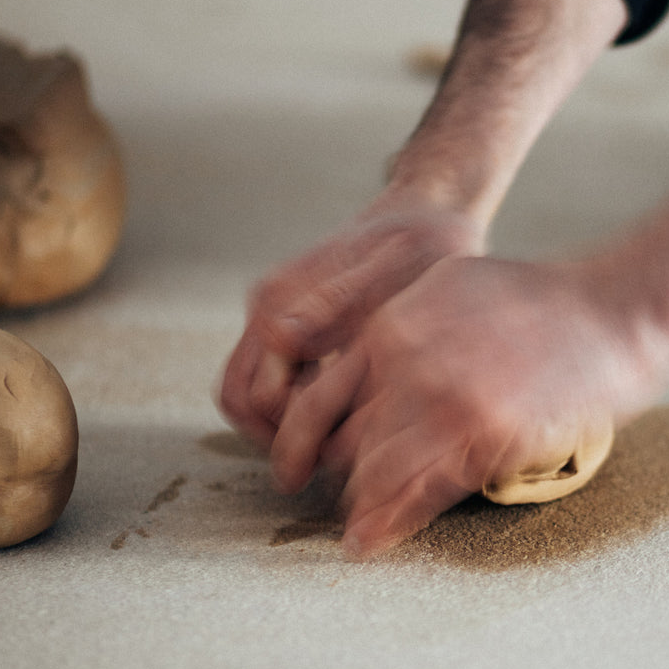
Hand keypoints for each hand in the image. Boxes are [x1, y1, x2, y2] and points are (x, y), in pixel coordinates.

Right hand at [216, 199, 483, 447]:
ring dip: (284, 424)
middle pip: (242, 400)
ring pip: (249, 393)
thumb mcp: (394, 274)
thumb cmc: (421, 245)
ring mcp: (274, 312)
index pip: (260, 398)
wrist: (427, 210)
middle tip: (330, 459)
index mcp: (283, 300)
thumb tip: (283, 340)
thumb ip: (334, 306)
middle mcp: (268, 306)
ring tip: (336, 440)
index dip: (294, 434)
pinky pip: (272, 376)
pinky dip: (295, 402)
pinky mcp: (289, 318)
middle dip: (281, 437)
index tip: (338, 450)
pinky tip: (344, 409)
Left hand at [269, 255, 668, 556]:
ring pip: (373, 474)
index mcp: (391, 326)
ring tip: (354, 534)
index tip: (295, 470)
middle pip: (342, 442)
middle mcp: (405, 361)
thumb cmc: (543, 301)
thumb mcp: (449, 292)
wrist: (615, 308)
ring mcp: (442, 399)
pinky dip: (389, 524)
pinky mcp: (483, 435)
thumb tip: (366, 373)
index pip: (317, 398)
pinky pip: (420, 493)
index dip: (298, 443)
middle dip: (337, 479)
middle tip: (338, 506)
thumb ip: (401, 333)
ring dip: (359, 511)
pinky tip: (370, 543)